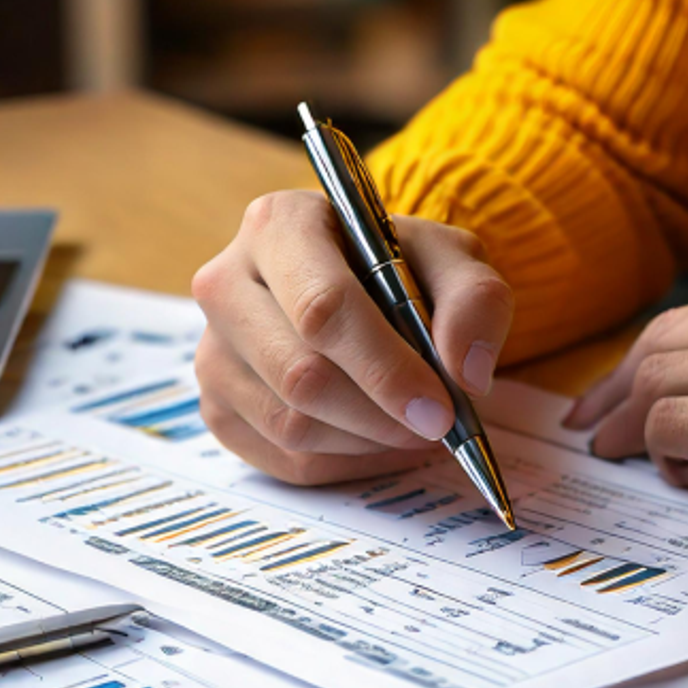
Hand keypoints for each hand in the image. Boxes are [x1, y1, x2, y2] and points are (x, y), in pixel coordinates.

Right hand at [192, 190, 513, 484]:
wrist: (363, 289)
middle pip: (302, 376)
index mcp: (279, 225)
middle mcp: (226, 283)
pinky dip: (346, 462)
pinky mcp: (217, 407)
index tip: (440, 408)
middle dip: (382, 415)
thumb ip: (475, 301)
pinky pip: (284, 460)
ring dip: (368, 441)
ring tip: (412, 425)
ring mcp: (213, 351)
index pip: (322, 308)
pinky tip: (378, 439)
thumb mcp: (454, 261)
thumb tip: (465, 372)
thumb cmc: (402, 268)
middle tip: (437, 425)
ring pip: (292, 426)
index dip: (385, 368)